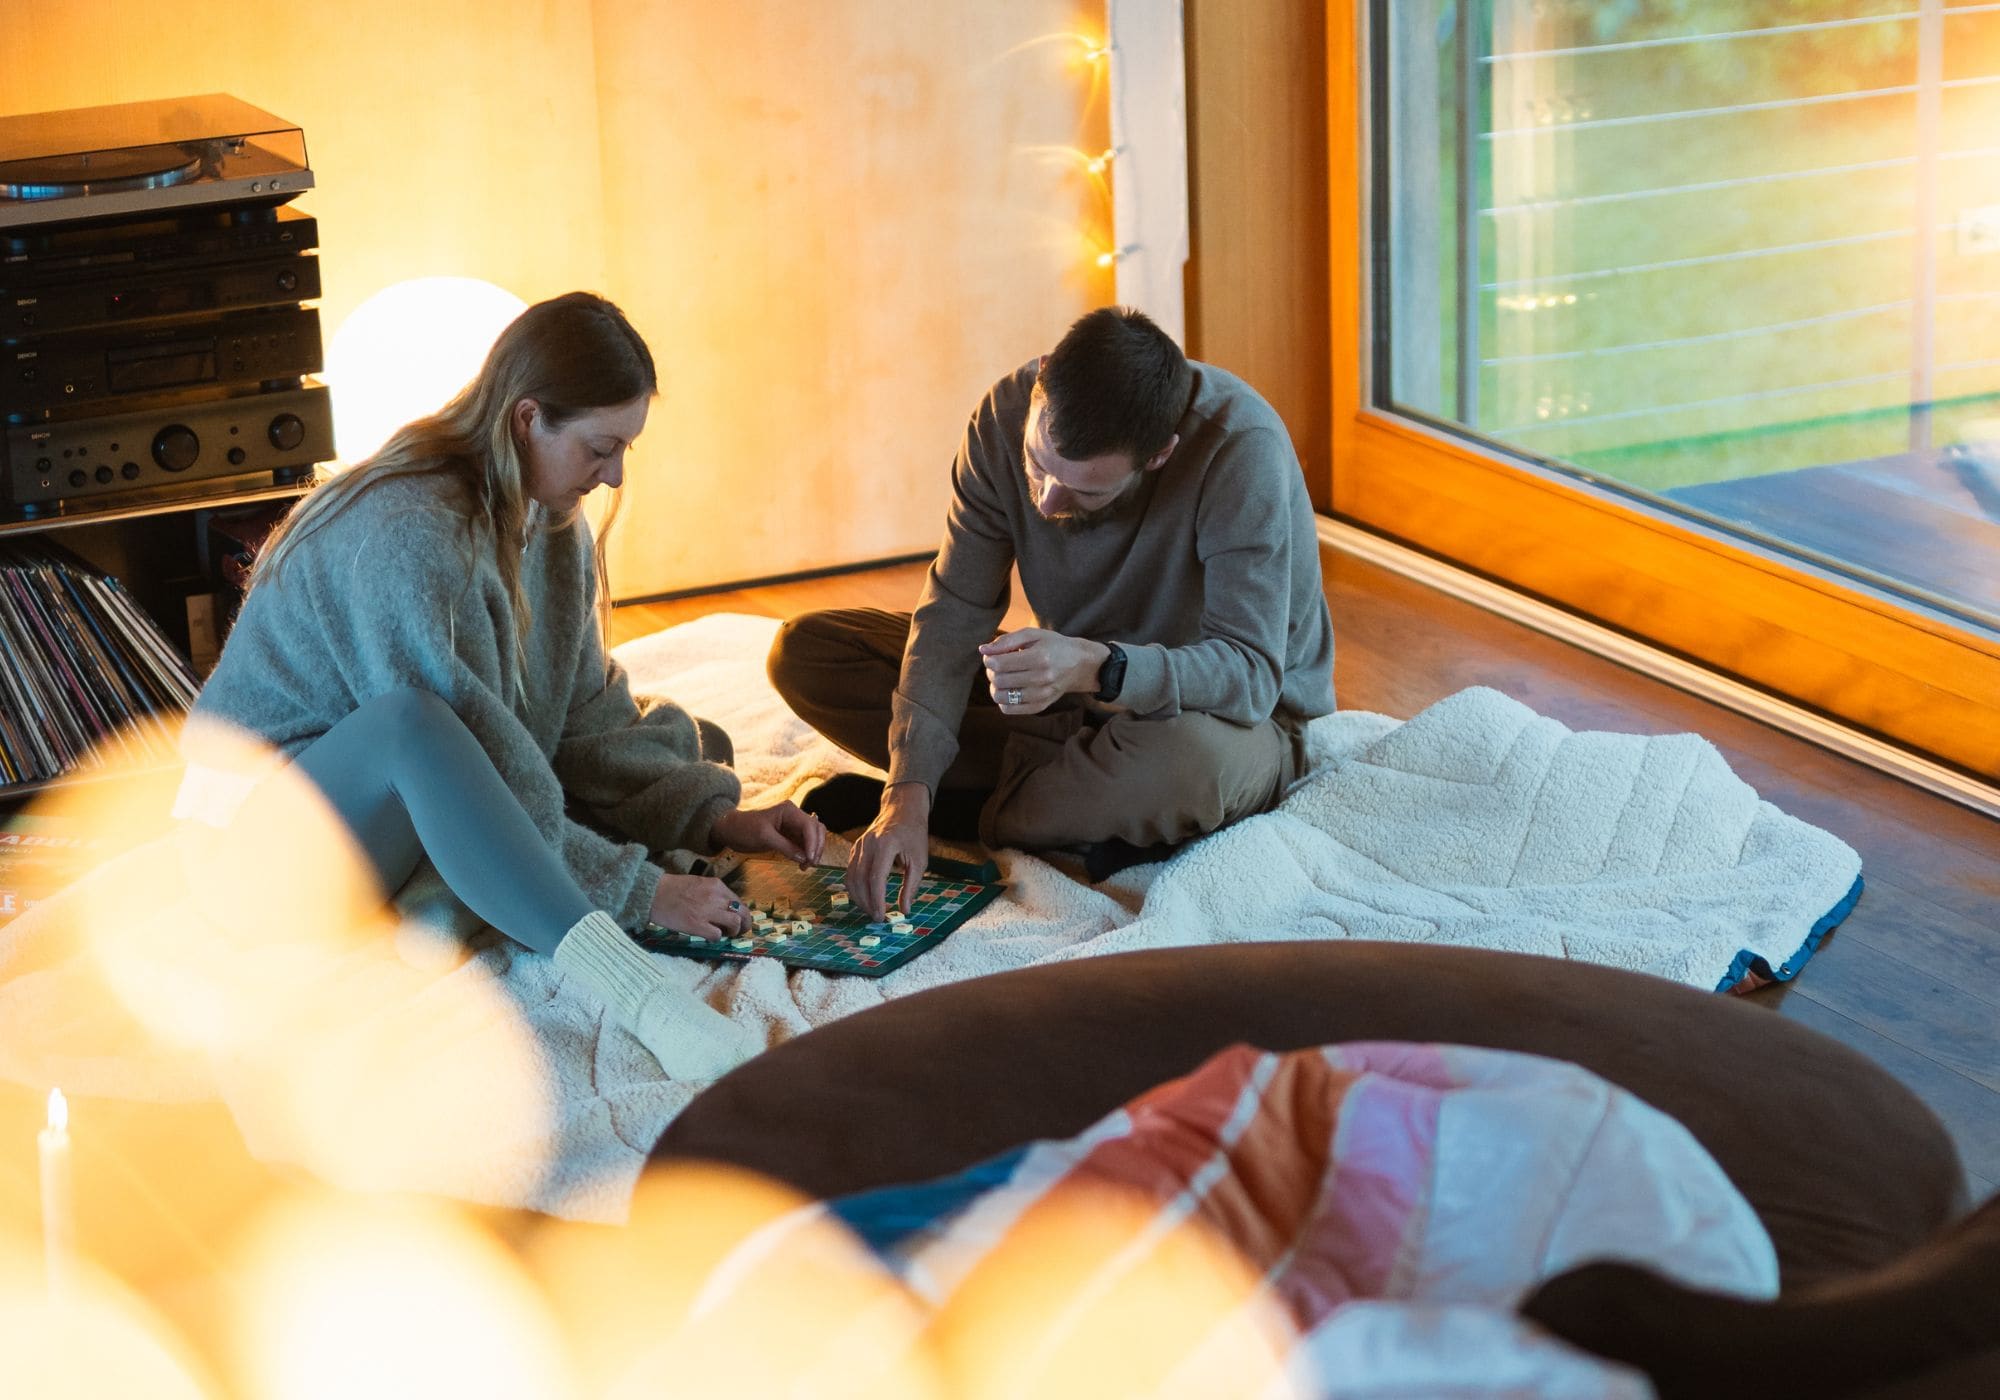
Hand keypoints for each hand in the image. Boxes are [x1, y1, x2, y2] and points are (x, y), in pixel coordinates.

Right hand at [649, 873, 752, 939]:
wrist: (653, 893)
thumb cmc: (672, 888)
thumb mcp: (699, 884)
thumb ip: (713, 894)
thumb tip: (725, 907)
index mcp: (716, 885)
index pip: (738, 901)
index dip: (740, 913)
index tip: (738, 919)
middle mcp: (716, 897)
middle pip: (743, 912)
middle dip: (745, 924)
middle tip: (740, 931)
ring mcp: (708, 911)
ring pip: (735, 923)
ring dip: (734, 932)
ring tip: (726, 934)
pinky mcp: (697, 925)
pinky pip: (717, 935)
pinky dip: (716, 938)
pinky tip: (709, 936)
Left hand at [710, 801, 827, 867]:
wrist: (731, 830)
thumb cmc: (744, 829)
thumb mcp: (764, 837)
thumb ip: (785, 847)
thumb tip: (804, 858)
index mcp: (789, 811)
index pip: (809, 826)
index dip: (813, 843)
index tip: (809, 859)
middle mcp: (794, 816)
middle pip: (816, 830)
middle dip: (816, 847)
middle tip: (810, 864)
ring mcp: (793, 826)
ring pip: (813, 838)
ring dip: (813, 852)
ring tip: (805, 866)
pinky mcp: (789, 836)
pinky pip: (804, 844)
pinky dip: (806, 854)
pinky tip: (801, 864)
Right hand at [845, 783, 930, 919]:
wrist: (902, 810)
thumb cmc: (914, 835)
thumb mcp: (919, 860)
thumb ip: (911, 886)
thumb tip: (905, 910)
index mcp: (885, 845)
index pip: (875, 878)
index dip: (877, 900)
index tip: (882, 916)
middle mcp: (867, 844)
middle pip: (859, 880)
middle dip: (866, 903)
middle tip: (877, 918)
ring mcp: (858, 845)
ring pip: (850, 877)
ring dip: (858, 898)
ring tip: (871, 910)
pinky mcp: (855, 848)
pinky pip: (850, 872)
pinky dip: (855, 888)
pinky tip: (865, 897)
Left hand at [978, 628, 1110, 714]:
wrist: (1079, 664)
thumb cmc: (1053, 645)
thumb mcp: (1032, 635)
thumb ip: (1006, 640)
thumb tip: (983, 650)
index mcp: (1039, 657)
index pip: (1000, 664)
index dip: (989, 659)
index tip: (991, 656)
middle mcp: (1042, 678)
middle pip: (999, 680)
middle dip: (991, 672)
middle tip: (996, 666)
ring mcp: (1042, 695)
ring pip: (1001, 697)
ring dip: (994, 687)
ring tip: (1001, 678)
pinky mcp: (1041, 706)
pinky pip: (1009, 710)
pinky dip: (1002, 700)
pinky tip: (1008, 689)